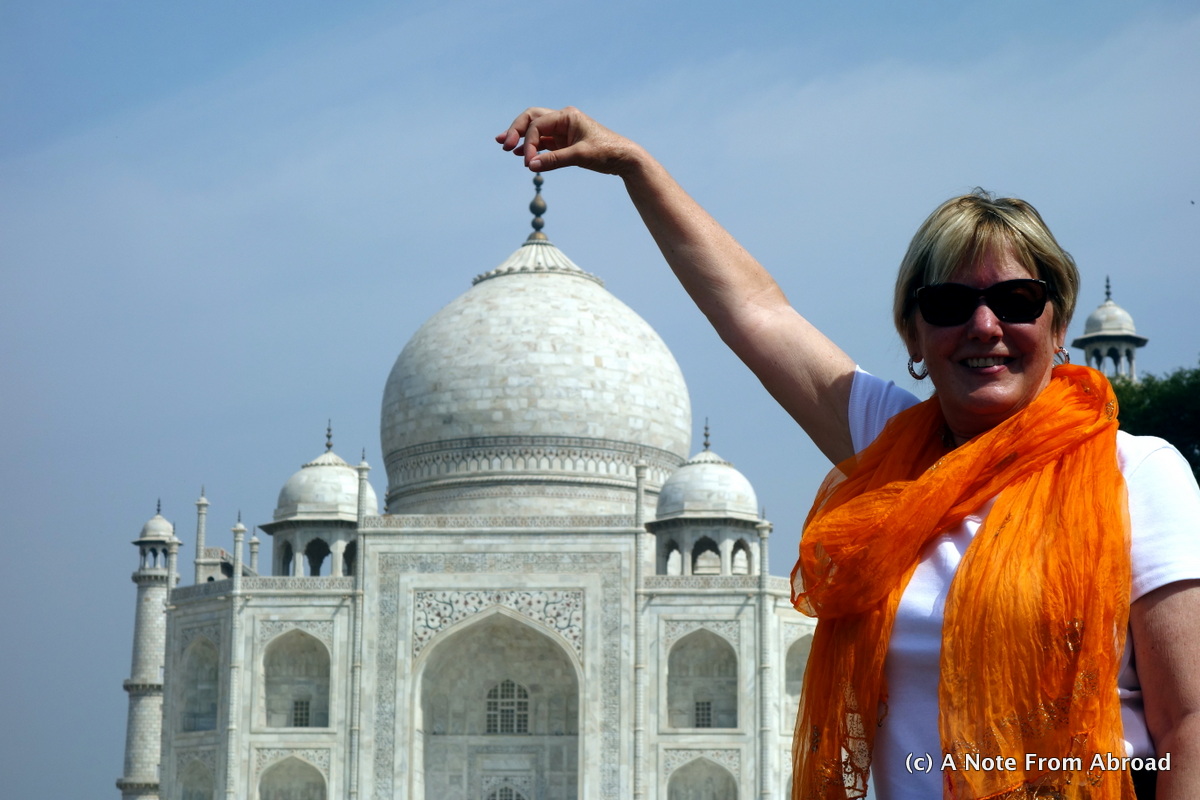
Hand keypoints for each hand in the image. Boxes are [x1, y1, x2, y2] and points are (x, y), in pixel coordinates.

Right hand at [495, 106, 638, 174]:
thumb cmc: (607, 152)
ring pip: (536, 130)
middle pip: (531, 119)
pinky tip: (520, 154)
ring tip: (504, 146)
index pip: (537, 124)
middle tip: (502, 144)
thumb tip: (530, 166)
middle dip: (516, 130)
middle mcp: (563, 119)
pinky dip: (532, 147)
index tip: (527, 162)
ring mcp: (563, 131)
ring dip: (521, 138)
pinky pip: (543, 142)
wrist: (624, 158)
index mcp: (567, 115)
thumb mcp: (580, 156)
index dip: (528, 142)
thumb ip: (554, 160)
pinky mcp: (565, 142)